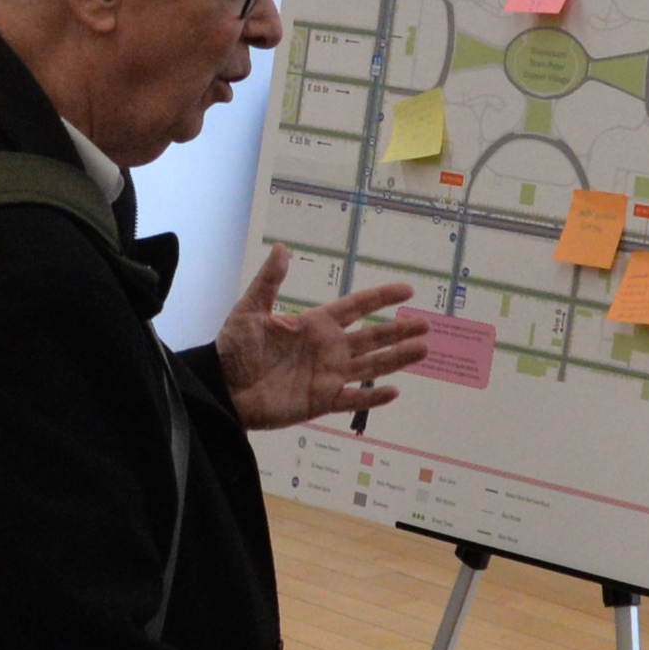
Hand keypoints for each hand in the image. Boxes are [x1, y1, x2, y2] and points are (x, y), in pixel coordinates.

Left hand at [211, 245, 427, 430]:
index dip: (380, 298)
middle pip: (372, 337)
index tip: (407, 291)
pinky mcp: (321, 401)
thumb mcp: (250, 310)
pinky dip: (373, 398)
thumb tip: (282, 248)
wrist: (222, 387)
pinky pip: (352, 399)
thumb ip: (269, 282)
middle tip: (426, 324)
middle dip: (399, 331)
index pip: (356, 307)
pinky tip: (393, 391)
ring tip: (423, 350)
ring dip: (397, 359)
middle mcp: (328, 349)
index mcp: (315, 324)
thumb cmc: (234, 348)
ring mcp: (328, 376)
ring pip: (371, 366)